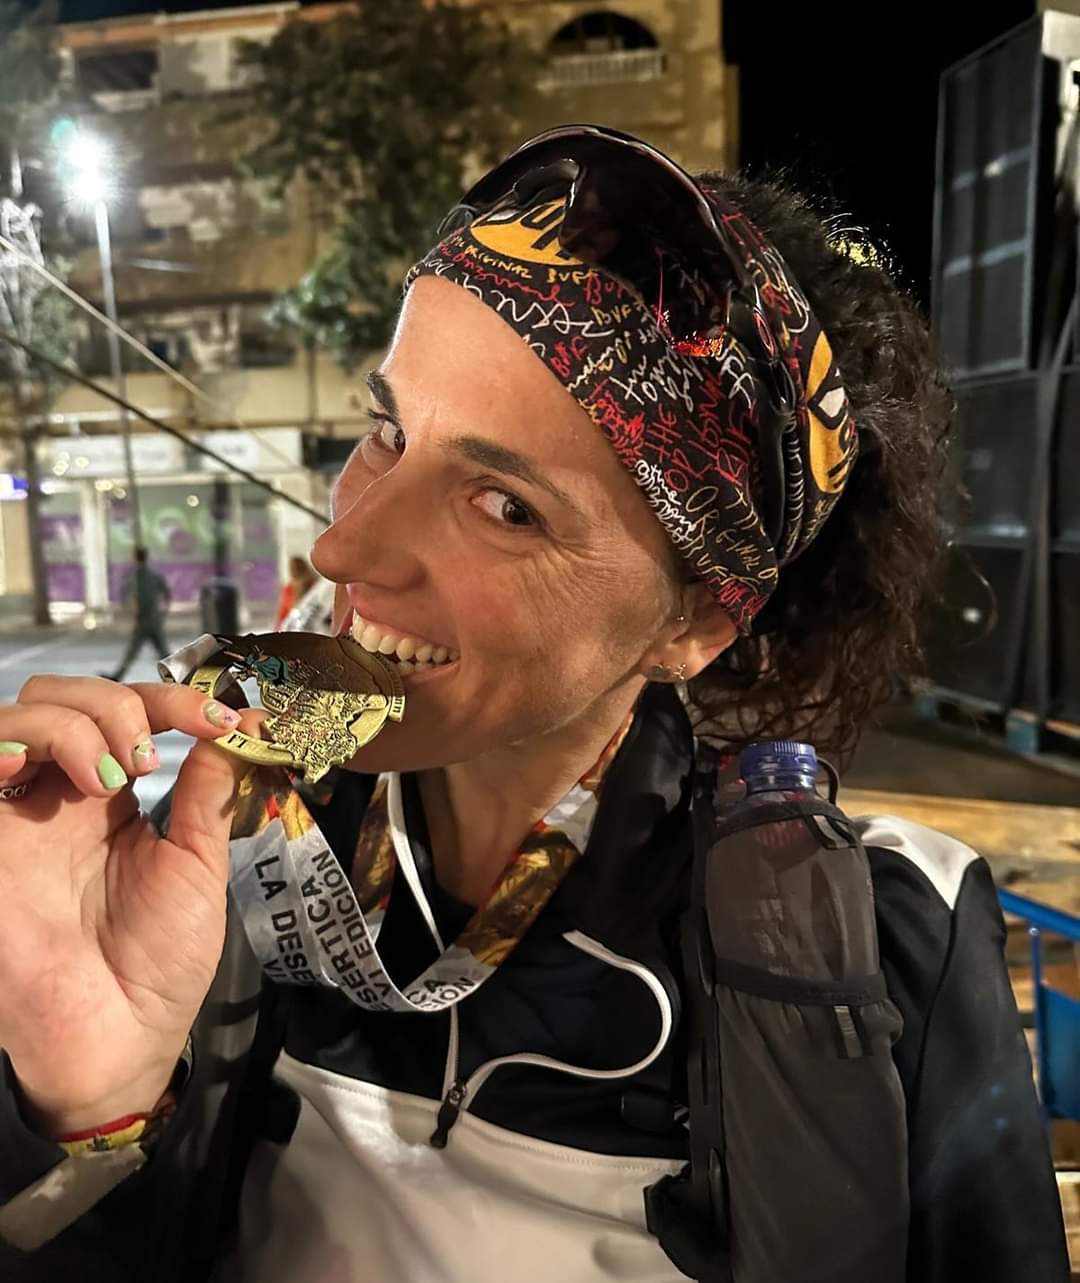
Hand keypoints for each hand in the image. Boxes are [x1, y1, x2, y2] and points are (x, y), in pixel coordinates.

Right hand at [0, 676, 256, 1132]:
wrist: (116, 1040)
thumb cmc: (157, 964)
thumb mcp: (198, 864)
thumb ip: (211, 790)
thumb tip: (250, 721)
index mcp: (113, 800)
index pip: (130, 711)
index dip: (174, 698)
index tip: (223, 720)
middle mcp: (59, 797)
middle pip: (64, 697)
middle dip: (117, 705)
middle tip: (148, 758)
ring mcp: (16, 816)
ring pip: (20, 715)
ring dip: (73, 724)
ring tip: (111, 777)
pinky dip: (4, 742)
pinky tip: (33, 764)